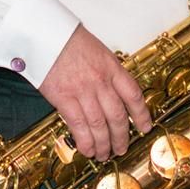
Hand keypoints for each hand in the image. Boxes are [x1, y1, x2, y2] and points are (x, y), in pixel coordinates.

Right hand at [39, 23, 152, 160]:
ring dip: (104, 144)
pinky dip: (85, 141)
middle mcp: (101, 81)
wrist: (44, 34)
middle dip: (122, 136)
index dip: (141, 114)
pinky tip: (88, 150)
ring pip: (100, 125)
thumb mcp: (97, 50)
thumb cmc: (68, 39)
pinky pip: (79, 125)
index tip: (145, 126)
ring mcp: (83, 91)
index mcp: (112, 67)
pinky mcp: (64, 98)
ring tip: (104, 154)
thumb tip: (113, 91)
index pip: (133, 95)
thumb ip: (107, 71)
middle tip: (122, 148)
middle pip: (118, 115)